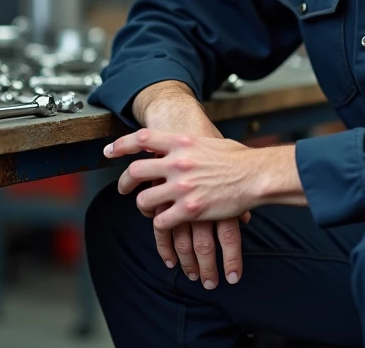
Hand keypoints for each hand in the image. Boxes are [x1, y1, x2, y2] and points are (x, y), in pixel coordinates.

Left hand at [128, 82, 251, 287]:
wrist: (256, 175)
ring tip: (147, 209)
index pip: (142, 139)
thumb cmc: (239, 158)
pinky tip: (165, 223)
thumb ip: (192, 144)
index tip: (108, 151)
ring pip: (144, 200)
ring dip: (143, 207)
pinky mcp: (189, 209)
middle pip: (136, 171)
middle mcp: (177, 162)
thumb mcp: (210, 141)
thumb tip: (185, 144)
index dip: (121, 145)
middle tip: (122, 188)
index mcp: (181, 142)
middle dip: (124, 182)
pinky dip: (160, 224)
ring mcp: (182, 186)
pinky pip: (162, 221)